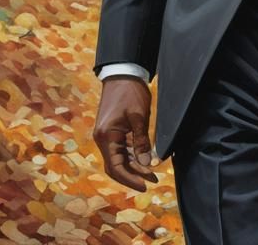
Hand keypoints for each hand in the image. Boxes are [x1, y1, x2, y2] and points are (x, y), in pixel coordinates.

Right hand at [93, 75, 158, 190]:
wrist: (123, 72)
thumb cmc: (130, 92)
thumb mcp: (139, 116)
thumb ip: (141, 141)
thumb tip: (146, 163)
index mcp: (106, 137)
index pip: (116, 167)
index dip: (130, 178)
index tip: (145, 184)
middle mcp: (103, 139)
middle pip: (117, 166)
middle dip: (134, 174)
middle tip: (153, 179)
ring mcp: (107, 135)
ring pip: (120, 158)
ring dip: (135, 166)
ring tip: (153, 171)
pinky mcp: (113, 130)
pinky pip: (122, 149)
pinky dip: (133, 155)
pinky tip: (146, 159)